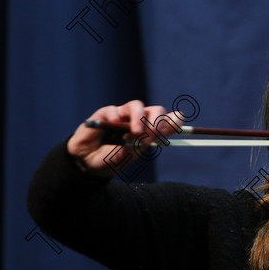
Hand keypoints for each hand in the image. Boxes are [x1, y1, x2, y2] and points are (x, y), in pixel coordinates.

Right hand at [66, 100, 183, 176]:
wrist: (89, 164)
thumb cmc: (112, 159)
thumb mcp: (130, 154)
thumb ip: (142, 142)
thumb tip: (152, 131)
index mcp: (148, 132)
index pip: (166, 121)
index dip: (174, 120)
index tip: (180, 121)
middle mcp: (138, 121)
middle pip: (155, 110)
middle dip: (158, 118)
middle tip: (154, 131)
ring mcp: (122, 116)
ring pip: (136, 105)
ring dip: (139, 117)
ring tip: (136, 132)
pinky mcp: (105, 114)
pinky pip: (112, 110)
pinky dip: (115, 116)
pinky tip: (114, 125)